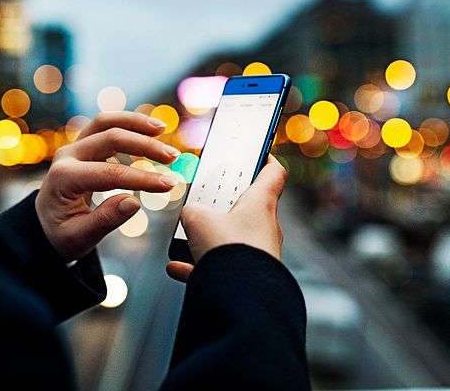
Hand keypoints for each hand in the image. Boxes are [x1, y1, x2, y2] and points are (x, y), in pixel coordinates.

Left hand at [36, 111, 180, 260]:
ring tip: (162, 129)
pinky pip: (105, 126)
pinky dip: (128, 125)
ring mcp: (74, 146)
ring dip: (135, 123)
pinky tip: (150, 133)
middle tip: (172, 157)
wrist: (44, 224)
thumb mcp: (79, 238)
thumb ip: (105, 220)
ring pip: (105, 122)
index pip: (109, 173)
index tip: (169, 184)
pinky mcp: (82, 144)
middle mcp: (67, 156)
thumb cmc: (61, 233)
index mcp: (63, 179)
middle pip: (109, 137)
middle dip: (144, 145)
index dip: (142, 178)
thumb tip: (134, 203)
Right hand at [166, 155, 286, 282]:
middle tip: (206, 198)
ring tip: (185, 238)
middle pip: (248, 206)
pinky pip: (220, 268)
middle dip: (225, 203)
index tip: (258, 152)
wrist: (241, 297)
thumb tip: (190, 215)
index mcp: (261, 203)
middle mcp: (265, 227)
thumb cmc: (228, 250)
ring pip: (231, 239)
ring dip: (208, 238)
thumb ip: (192, 211)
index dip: (266, 159)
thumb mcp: (197, 218)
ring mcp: (258, 254)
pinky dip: (198, 267)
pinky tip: (176, 267)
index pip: (273, 173)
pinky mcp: (248, 277)